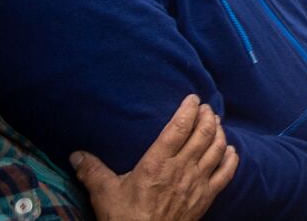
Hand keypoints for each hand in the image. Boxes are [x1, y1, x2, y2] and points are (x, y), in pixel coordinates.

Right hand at [74, 95, 237, 220]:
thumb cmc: (124, 218)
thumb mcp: (104, 193)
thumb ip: (91, 170)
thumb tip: (75, 155)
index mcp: (157, 163)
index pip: (179, 127)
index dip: (189, 109)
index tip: (193, 98)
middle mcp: (181, 169)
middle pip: (203, 134)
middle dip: (207, 117)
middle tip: (206, 108)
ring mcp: (197, 183)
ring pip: (217, 149)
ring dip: (219, 132)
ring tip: (217, 122)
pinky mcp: (206, 198)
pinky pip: (226, 174)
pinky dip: (231, 159)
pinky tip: (231, 150)